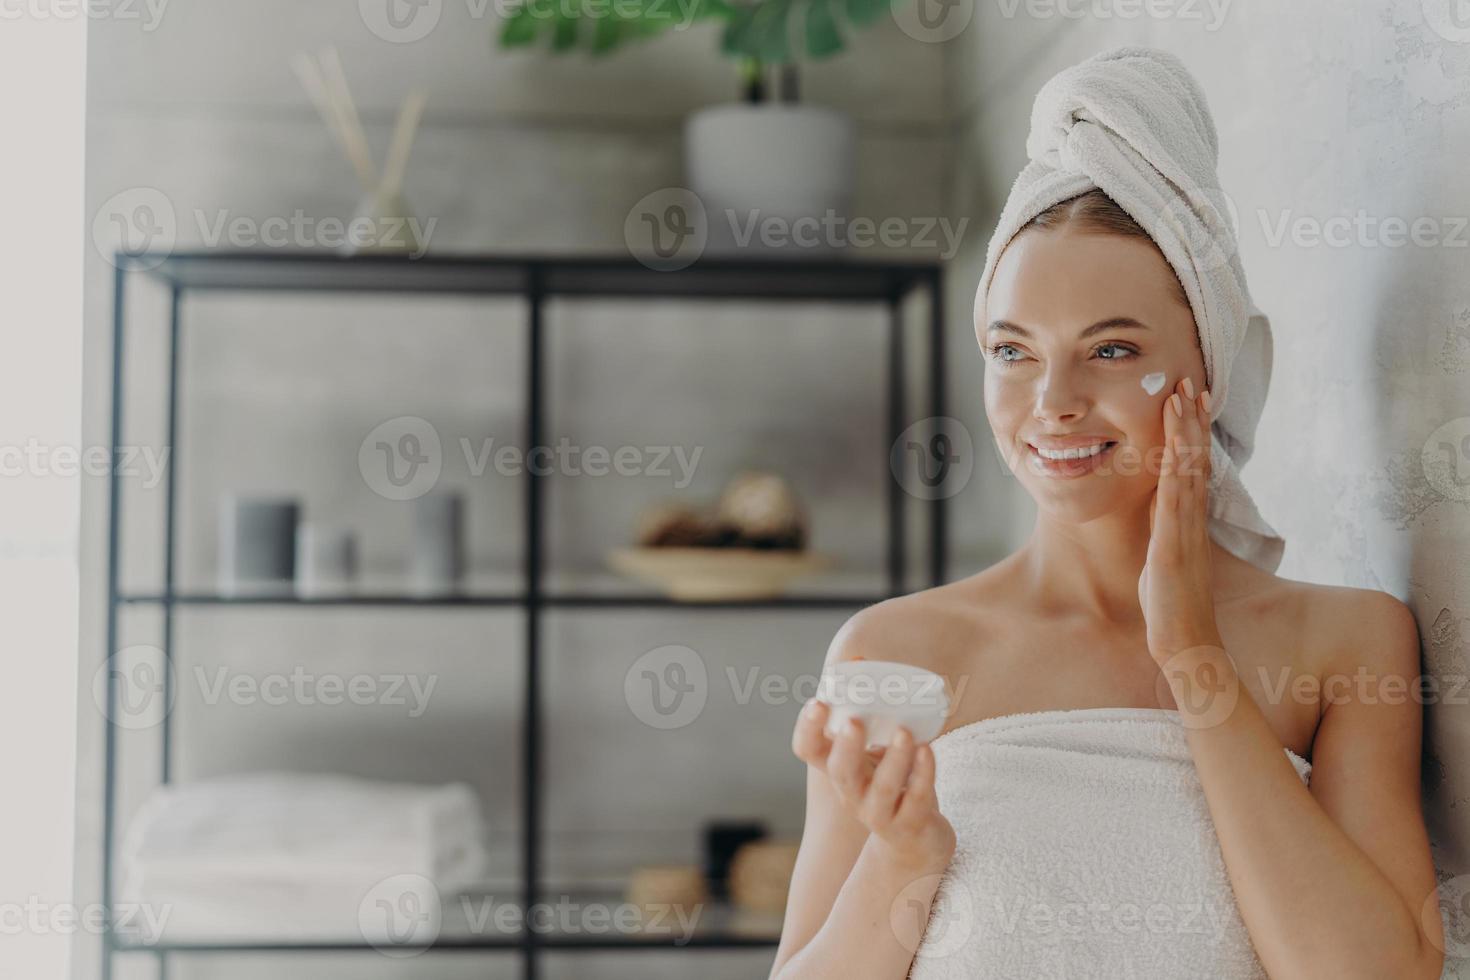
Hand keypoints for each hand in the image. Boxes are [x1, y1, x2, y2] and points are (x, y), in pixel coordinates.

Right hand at [792, 698, 954, 872]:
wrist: (914, 844)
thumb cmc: (891, 786)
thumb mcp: (872, 754)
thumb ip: (868, 717)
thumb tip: (860, 660)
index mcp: (839, 768)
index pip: (808, 750)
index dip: (807, 728)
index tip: (818, 702)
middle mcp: (852, 793)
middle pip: (840, 772)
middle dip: (846, 746)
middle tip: (854, 721)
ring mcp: (879, 813)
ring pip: (883, 788)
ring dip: (894, 758)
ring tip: (904, 733)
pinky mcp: (909, 825)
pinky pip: (916, 799)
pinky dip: (923, 774)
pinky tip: (928, 751)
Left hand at [1139, 377, 1222, 662]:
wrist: (1186, 642)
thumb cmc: (1173, 607)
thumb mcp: (1164, 560)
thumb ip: (1163, 533)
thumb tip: (1156, 512)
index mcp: (1188, 522)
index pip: (1192, 467)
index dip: (1191, 433)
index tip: (1190, 401)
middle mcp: (1191, 520)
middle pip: (1195, 459)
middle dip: (1191, 419)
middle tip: (1190, 380)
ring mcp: (1184, 530)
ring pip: (1188, 470)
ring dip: (1185, 431)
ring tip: (1182, 395)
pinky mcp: (1172, 544)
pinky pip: (1176, 499)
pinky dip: (1176, 468)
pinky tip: (1174, 445)